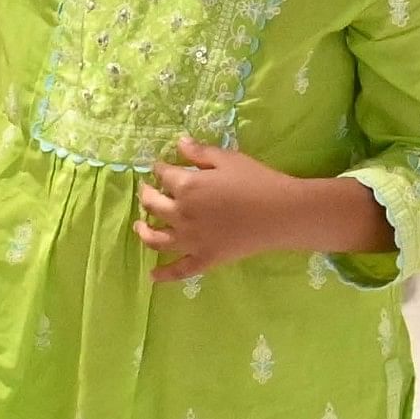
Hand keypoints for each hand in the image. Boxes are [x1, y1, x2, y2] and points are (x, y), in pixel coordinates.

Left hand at [133, 135, 308, 279]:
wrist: (281, 213)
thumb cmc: (257, 181)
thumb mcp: (229, 159)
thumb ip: (200, 152)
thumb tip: (179, 143)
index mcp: (186, 186)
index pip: (164, 175)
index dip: (160, 168)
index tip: (160, 166)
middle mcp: (180, 214)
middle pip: (153, 204)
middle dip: (146, 194)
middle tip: (147, 190)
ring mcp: (190, 240)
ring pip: (156, 238)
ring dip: (143, 231)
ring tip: (139, 226)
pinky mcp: (204, 259)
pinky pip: (179, 269)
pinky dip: (163, 274)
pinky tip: (152, 275)